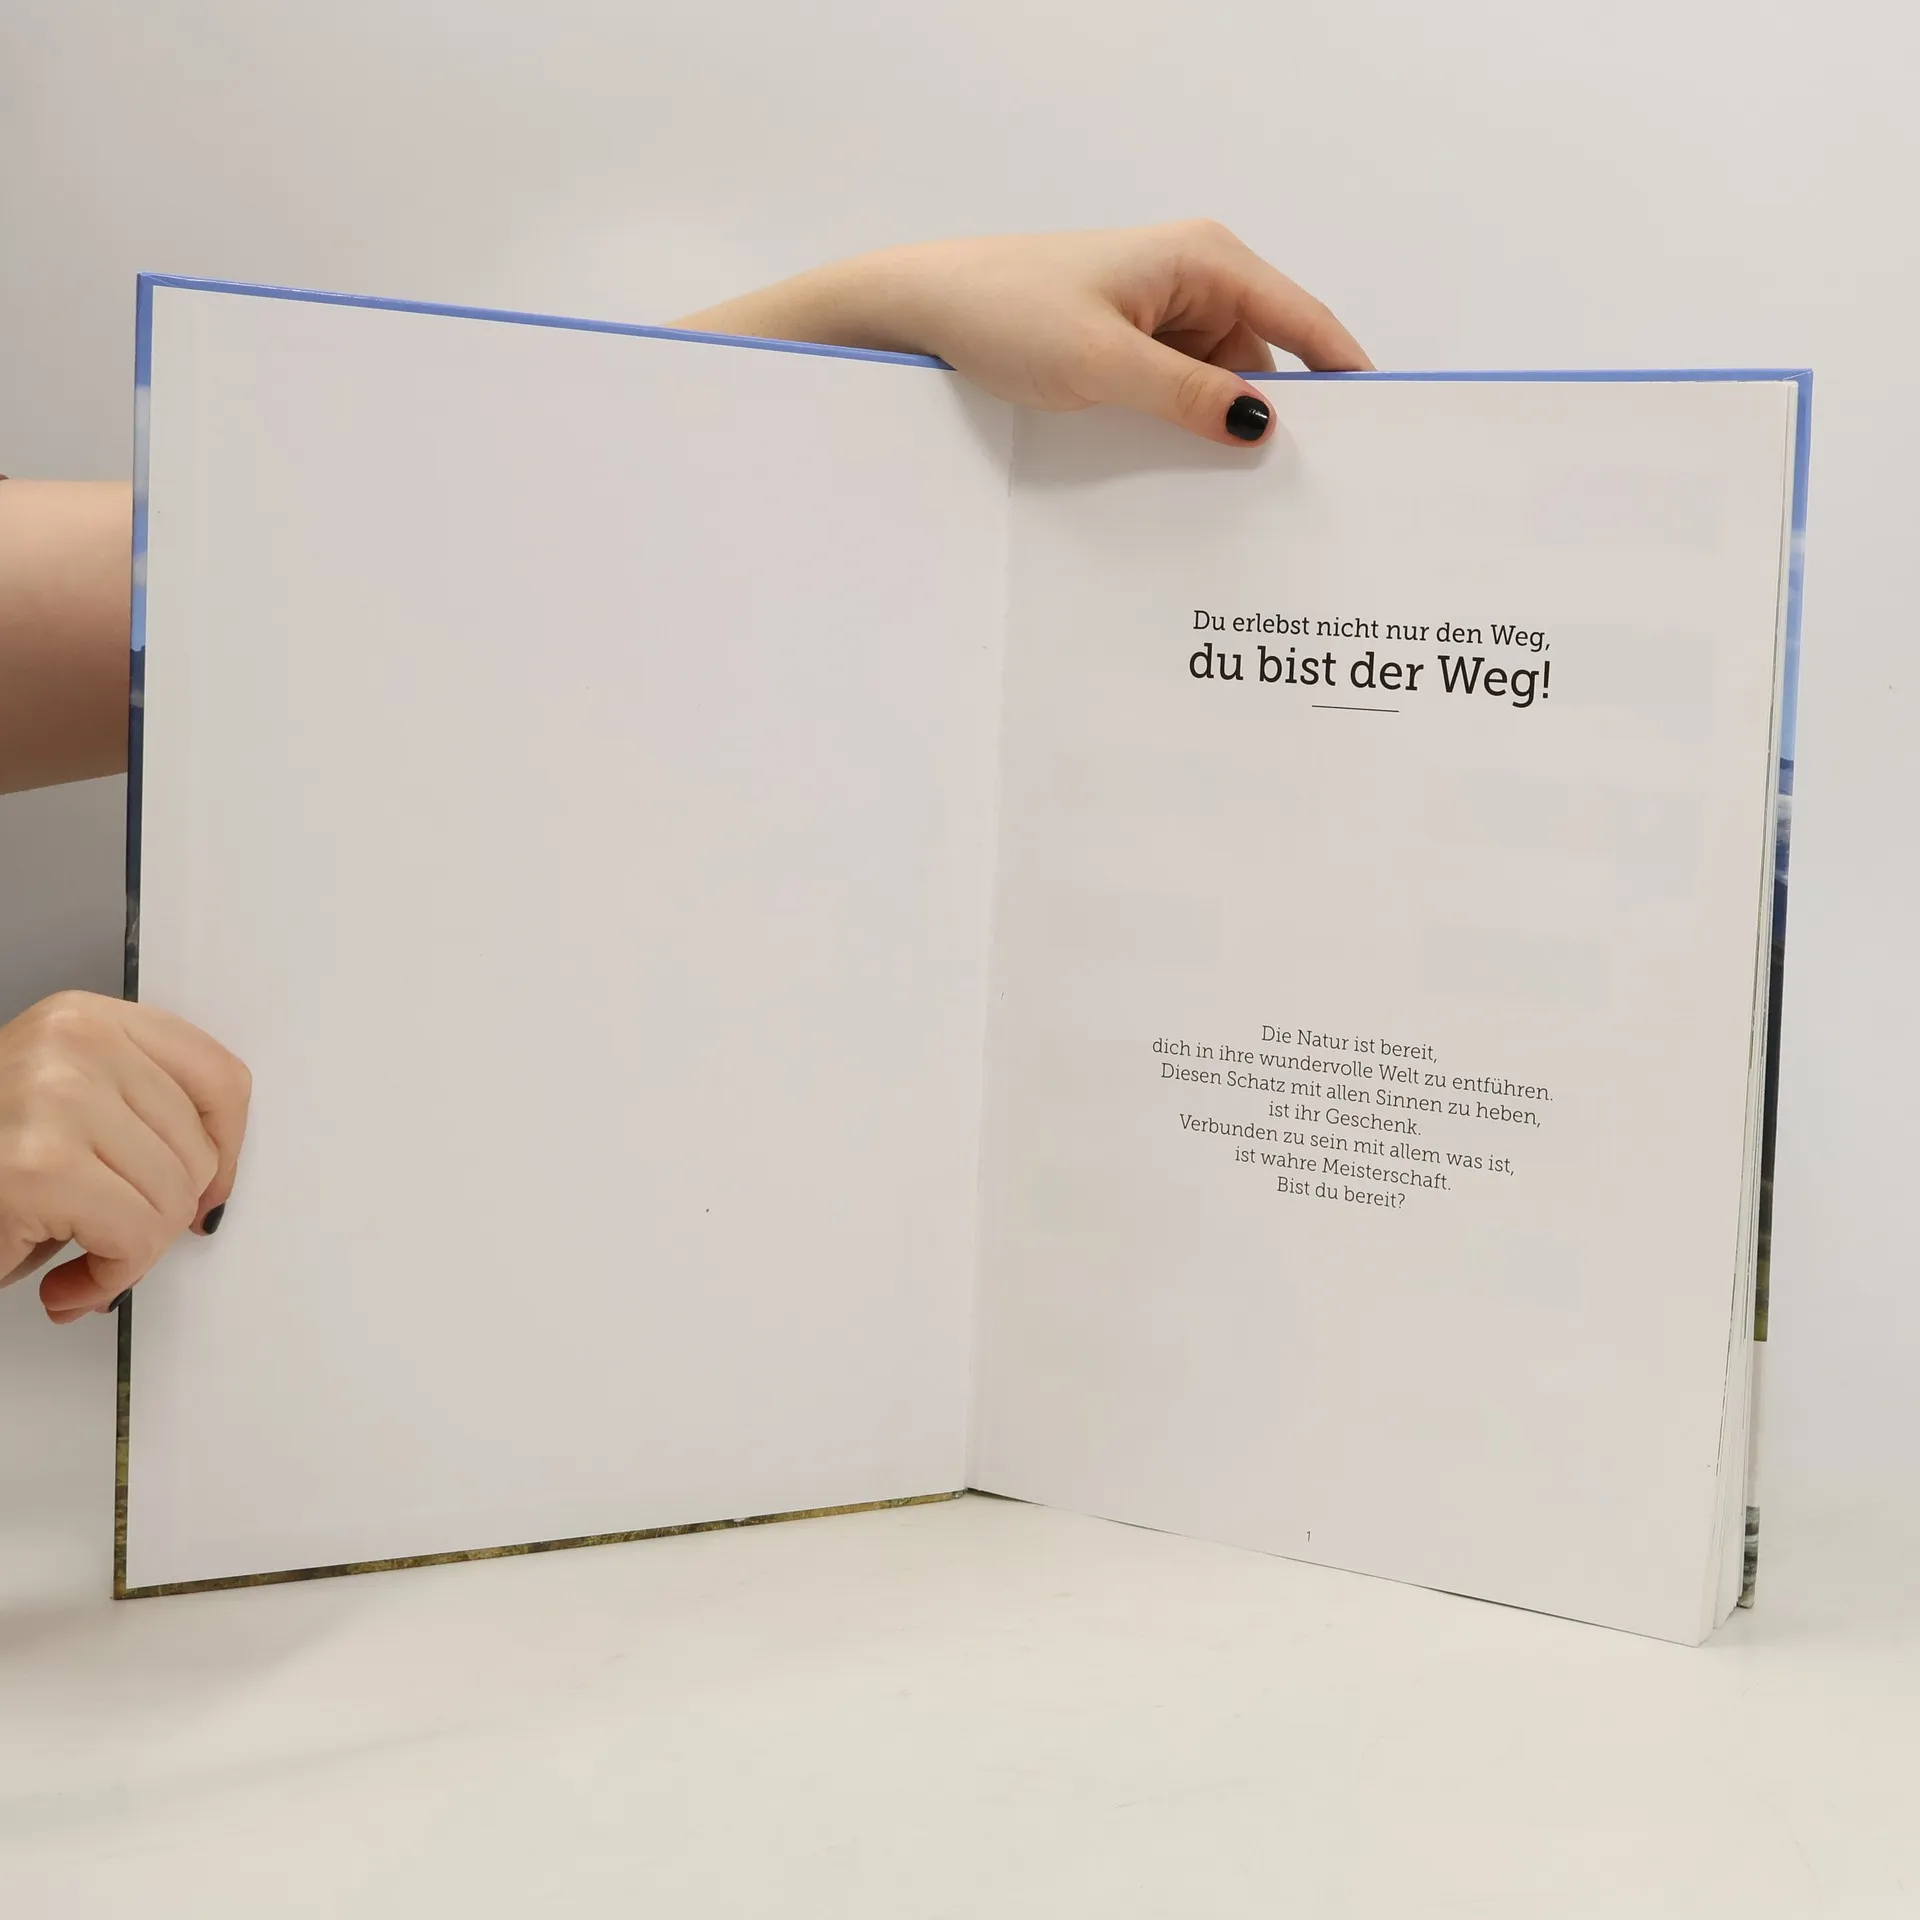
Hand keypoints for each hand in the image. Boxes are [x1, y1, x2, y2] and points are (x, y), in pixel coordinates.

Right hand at [0, 992, 250, 1322]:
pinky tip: (66, 1284)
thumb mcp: (64, 1106)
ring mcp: (58, 1100)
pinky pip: (134, 1238)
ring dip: (132, 1254)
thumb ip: (137, 1115)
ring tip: (82, 1258)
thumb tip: (214, 1182)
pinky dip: (110, 1277)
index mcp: (86, 1020)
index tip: (208, 1190)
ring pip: (174, 1200)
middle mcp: (76, 1045)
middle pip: (199, 1151)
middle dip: (164, 1216)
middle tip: (112, 1238)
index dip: (226, 1151)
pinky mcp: (39, 1168)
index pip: (220, 1078)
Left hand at [675, 220, 1371, 447]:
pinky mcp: (1126, 346)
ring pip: (1219, 386)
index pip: (1307, 323)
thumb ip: (1190, 398)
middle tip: (1304, 496)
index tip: (1384, 437)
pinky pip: (1177, 394)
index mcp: (1205, 261)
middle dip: (1279, 421)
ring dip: (1220, 434)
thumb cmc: (1004, 311)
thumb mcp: (1106, 366)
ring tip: (1236, 501)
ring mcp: (1158, 315)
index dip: (1350, 380)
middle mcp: (1192, 280)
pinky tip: (1182, 477)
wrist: (919, 310)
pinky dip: (1182, 430)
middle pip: (1267, 361)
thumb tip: (1263, 425)